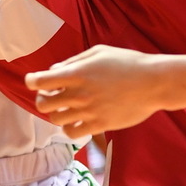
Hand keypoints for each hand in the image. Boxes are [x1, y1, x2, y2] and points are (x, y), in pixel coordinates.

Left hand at [26, 46, 161, 140]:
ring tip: (67, 108)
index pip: (39, 81)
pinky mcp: (99, 124)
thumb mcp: (99, 52)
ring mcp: (88, 111)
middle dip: (43, 99)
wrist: (154, 83)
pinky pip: (72, 133)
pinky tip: (77, 120)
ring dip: (57, 113)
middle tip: (53, 96)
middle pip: (43, 104)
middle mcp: (79, 93)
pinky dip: (70, 128)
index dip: (32, 81)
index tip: (35, 82)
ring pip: (56, 119)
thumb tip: (54, 70)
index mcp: (77, 72)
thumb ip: (74, 61)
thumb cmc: (128, 63)